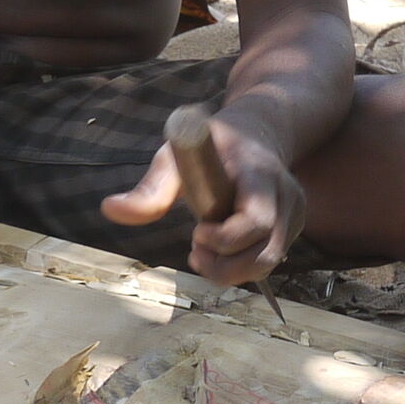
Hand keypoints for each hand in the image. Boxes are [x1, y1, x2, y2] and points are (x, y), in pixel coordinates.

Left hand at [100, 105, 302, 284]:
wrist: (256, 132)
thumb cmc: (211, 144)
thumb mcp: (177, 155)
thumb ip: (150, 188)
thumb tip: (110, 209)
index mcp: (260, 174)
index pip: (256, 221)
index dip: (224, 239)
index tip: (197, 232)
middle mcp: (286, 196)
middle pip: (265, 254)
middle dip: (224, 266)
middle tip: (194, 251)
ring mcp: (294, 214)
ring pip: (268, 263)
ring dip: (231, 270)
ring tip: (203, 251)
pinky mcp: (292, 227)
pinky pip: (267, 258)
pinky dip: (241, 264)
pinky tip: (220, 248)